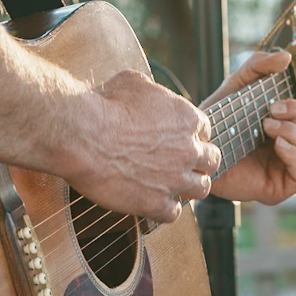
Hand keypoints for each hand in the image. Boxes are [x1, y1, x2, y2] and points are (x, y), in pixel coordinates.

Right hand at [64, 70, 219, 222]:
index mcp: (187, 119)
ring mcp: (175, 179)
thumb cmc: (104, 106)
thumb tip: (148, 91)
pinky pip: (174, 213)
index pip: (205, 131)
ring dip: (188, 186)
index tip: (178, 140)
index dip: (191, 136)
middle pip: (211, 161)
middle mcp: (188, 150)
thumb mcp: (133, 82)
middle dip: (198, 162)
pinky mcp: (156, 203)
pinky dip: (164, 209)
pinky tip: (151, 201)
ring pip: (202, 188)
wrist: (84, 136)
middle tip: (180, 163)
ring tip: (171, 185)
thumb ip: (151, 90)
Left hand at [207, 49, 295, 206]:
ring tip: (267, 129)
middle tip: (271, 115)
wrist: (198, 150)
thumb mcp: (238, 85)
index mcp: (295, 128)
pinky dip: (295, 155)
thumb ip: (259, 65)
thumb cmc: (220, 120)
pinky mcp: (282, 188)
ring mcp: (291, 170)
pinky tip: (276, 146)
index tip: (275, 103)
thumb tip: (286, 57)